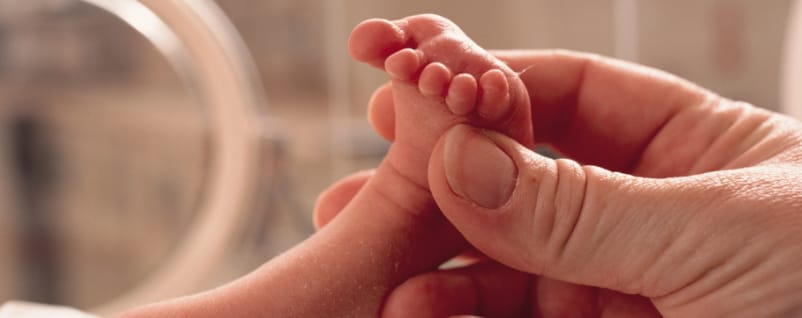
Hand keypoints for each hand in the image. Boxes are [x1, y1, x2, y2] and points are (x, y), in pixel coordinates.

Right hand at [315, 50, 801, 316]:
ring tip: (384, 265)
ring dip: (441, 262)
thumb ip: (584, 203)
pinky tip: (420, 309)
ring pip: (509, 260)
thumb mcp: (724, 235)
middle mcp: (649, 212)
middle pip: (524, 178)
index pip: (572, 94)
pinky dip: (464, 315)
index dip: (491, 87)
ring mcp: (622, 285)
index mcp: (697, 149)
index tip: (413, 89)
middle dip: (443, 180)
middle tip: (365, 183)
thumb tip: (462, 155)